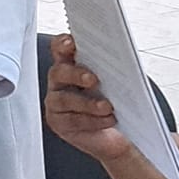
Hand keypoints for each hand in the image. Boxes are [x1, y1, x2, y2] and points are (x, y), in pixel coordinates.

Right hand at [43, 33, 134, 164]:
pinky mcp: (59, 122)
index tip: (72, 43)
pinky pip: (72, 120)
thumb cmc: (114, 104)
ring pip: (63, 99)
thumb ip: (111, 70)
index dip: (62, 44)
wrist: (113, 136)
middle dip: (76, 74)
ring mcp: (56, 103)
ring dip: (87, 103)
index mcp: (72, 65)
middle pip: (58, 72)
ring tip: (107, 107)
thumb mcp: (115, 83)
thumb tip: (123, 62)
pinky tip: (108, 119)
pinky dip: (92, 120)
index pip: (60, 49)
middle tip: (94, 80)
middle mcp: (60, 82)